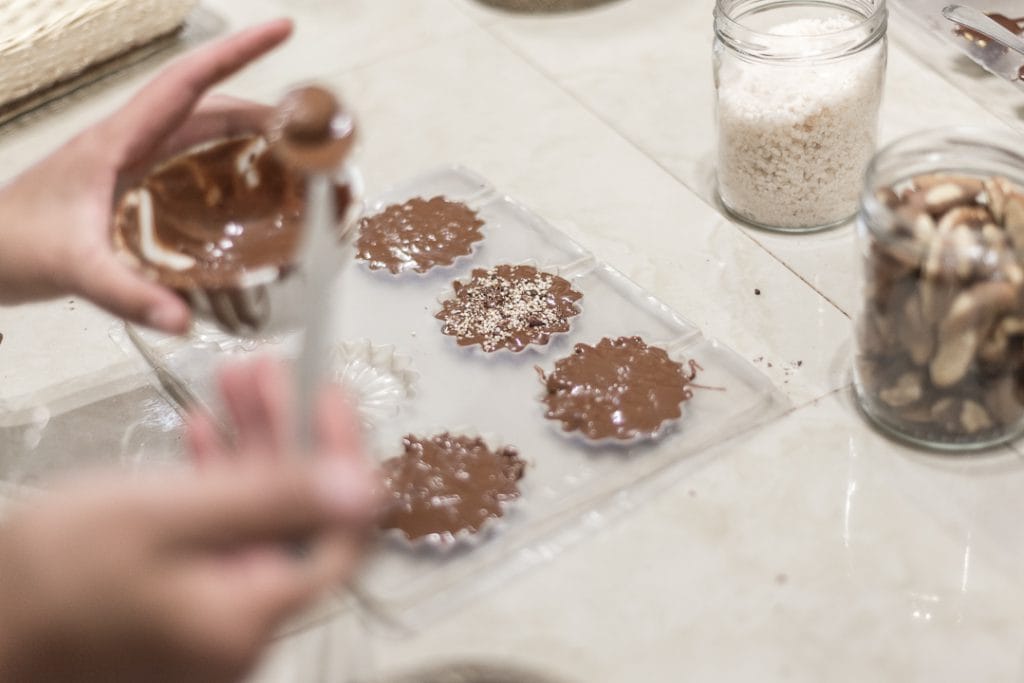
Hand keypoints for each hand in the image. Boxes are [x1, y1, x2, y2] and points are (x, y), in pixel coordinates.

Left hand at [0, 20, 293, 333]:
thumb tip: (184, 319)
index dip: (236, 53)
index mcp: (119, 141)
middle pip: (207, 106)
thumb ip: (129, 294)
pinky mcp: (132, 188)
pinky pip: (191, 164)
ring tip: (293, 154)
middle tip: (310, 124)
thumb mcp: (75, 268)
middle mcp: (130, 144)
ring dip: (247, 135)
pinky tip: (248, 190)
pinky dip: (227, 165)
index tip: (281, 30)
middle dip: (261, 105)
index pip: (187, 83)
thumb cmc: (14, 246)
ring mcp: (131, 164)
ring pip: (201, 133)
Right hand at [0, 360, 377, 682]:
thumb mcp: (166, 516)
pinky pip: (218, 532)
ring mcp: (212, 612)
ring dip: (248, 442)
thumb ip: (270, 501)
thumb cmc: (47, 579)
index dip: (345, 460)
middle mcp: (242, 621)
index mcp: (251, 613)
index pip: (340, 534)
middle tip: (271, 372)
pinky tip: (204, 427)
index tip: (329, 400)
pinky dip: (214, 478)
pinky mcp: (183, 598)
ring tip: (236, 378)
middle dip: (286, 432)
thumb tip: (360, 489)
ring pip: (254, 513)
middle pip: (293, 514)